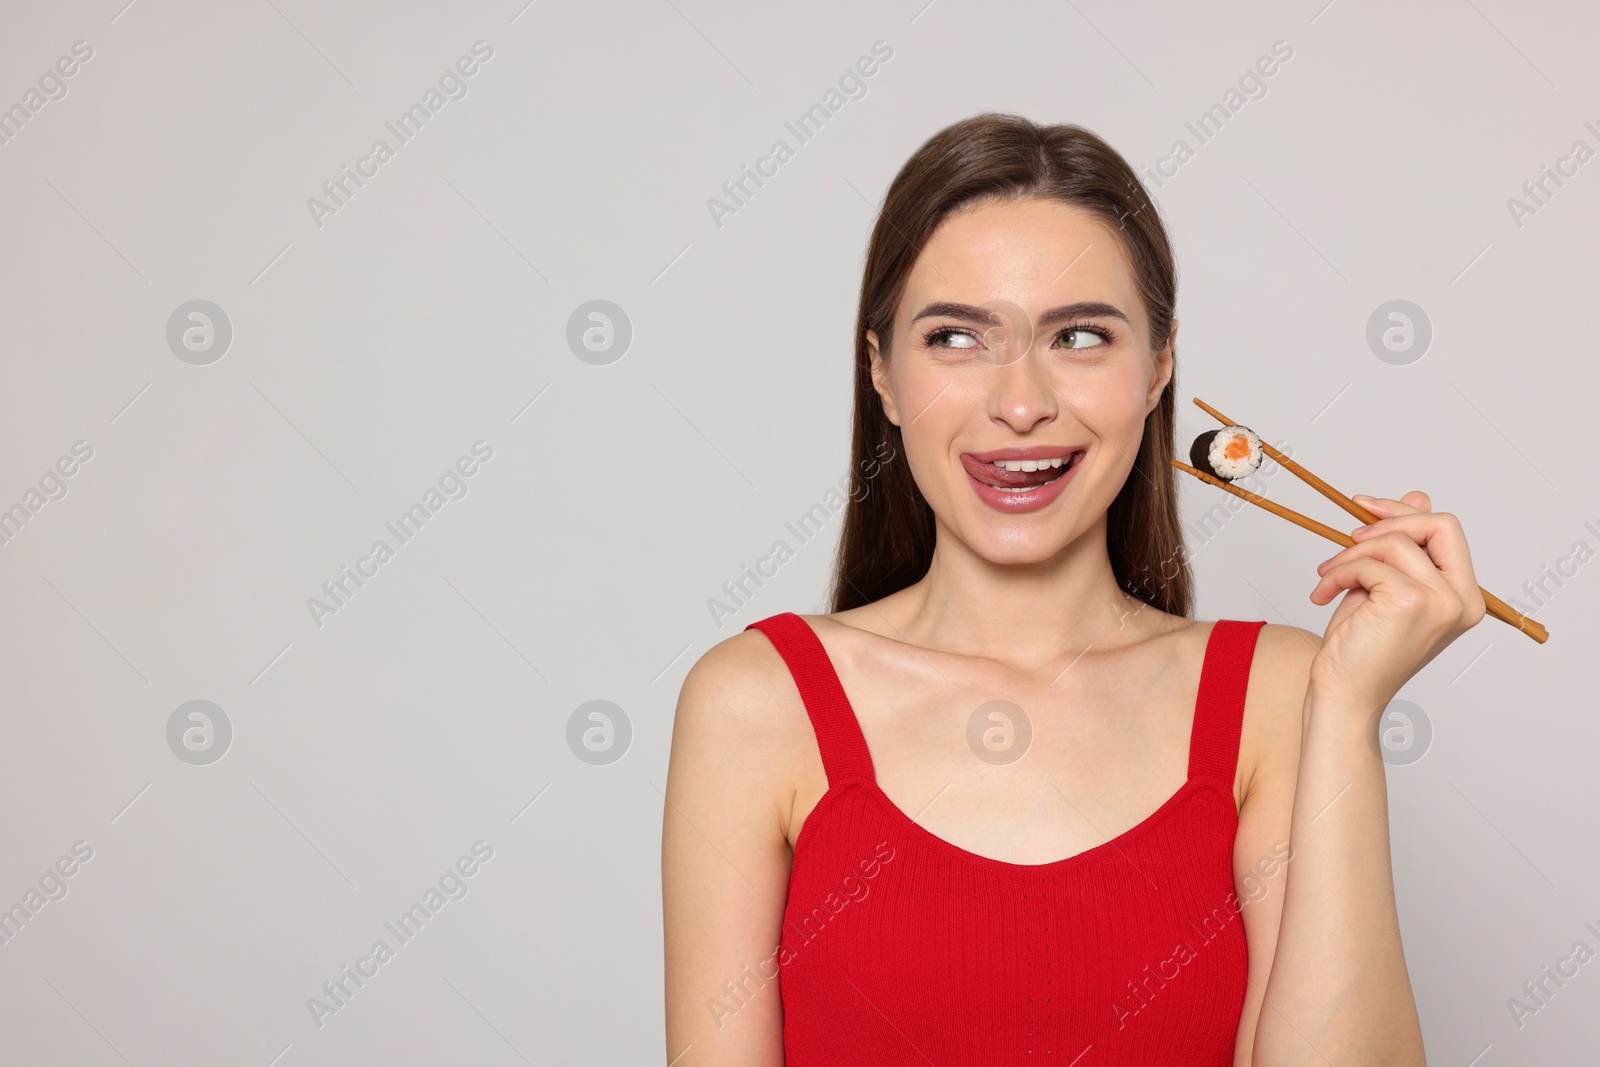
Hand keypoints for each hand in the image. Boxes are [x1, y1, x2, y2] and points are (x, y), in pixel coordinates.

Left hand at [1307, 490, 1486, 709]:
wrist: (1344, 694)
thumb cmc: (1361, 646)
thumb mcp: (1384, 585)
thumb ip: (1404, 547)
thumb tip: (1417, 497)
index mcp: (1464, 597)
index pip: (1447, 530)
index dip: (1404, 512)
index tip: (1364, 508)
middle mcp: (1462, 600)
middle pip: (1439, 524)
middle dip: (1387, 520)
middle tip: (1349, 540)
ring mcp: (1441, 602)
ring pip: (1395, 542)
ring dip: (1350, 554)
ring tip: (1328, 577)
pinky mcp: (1410, 602)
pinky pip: (1370, 563)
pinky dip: (1338, 573)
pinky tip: (1324, 595)